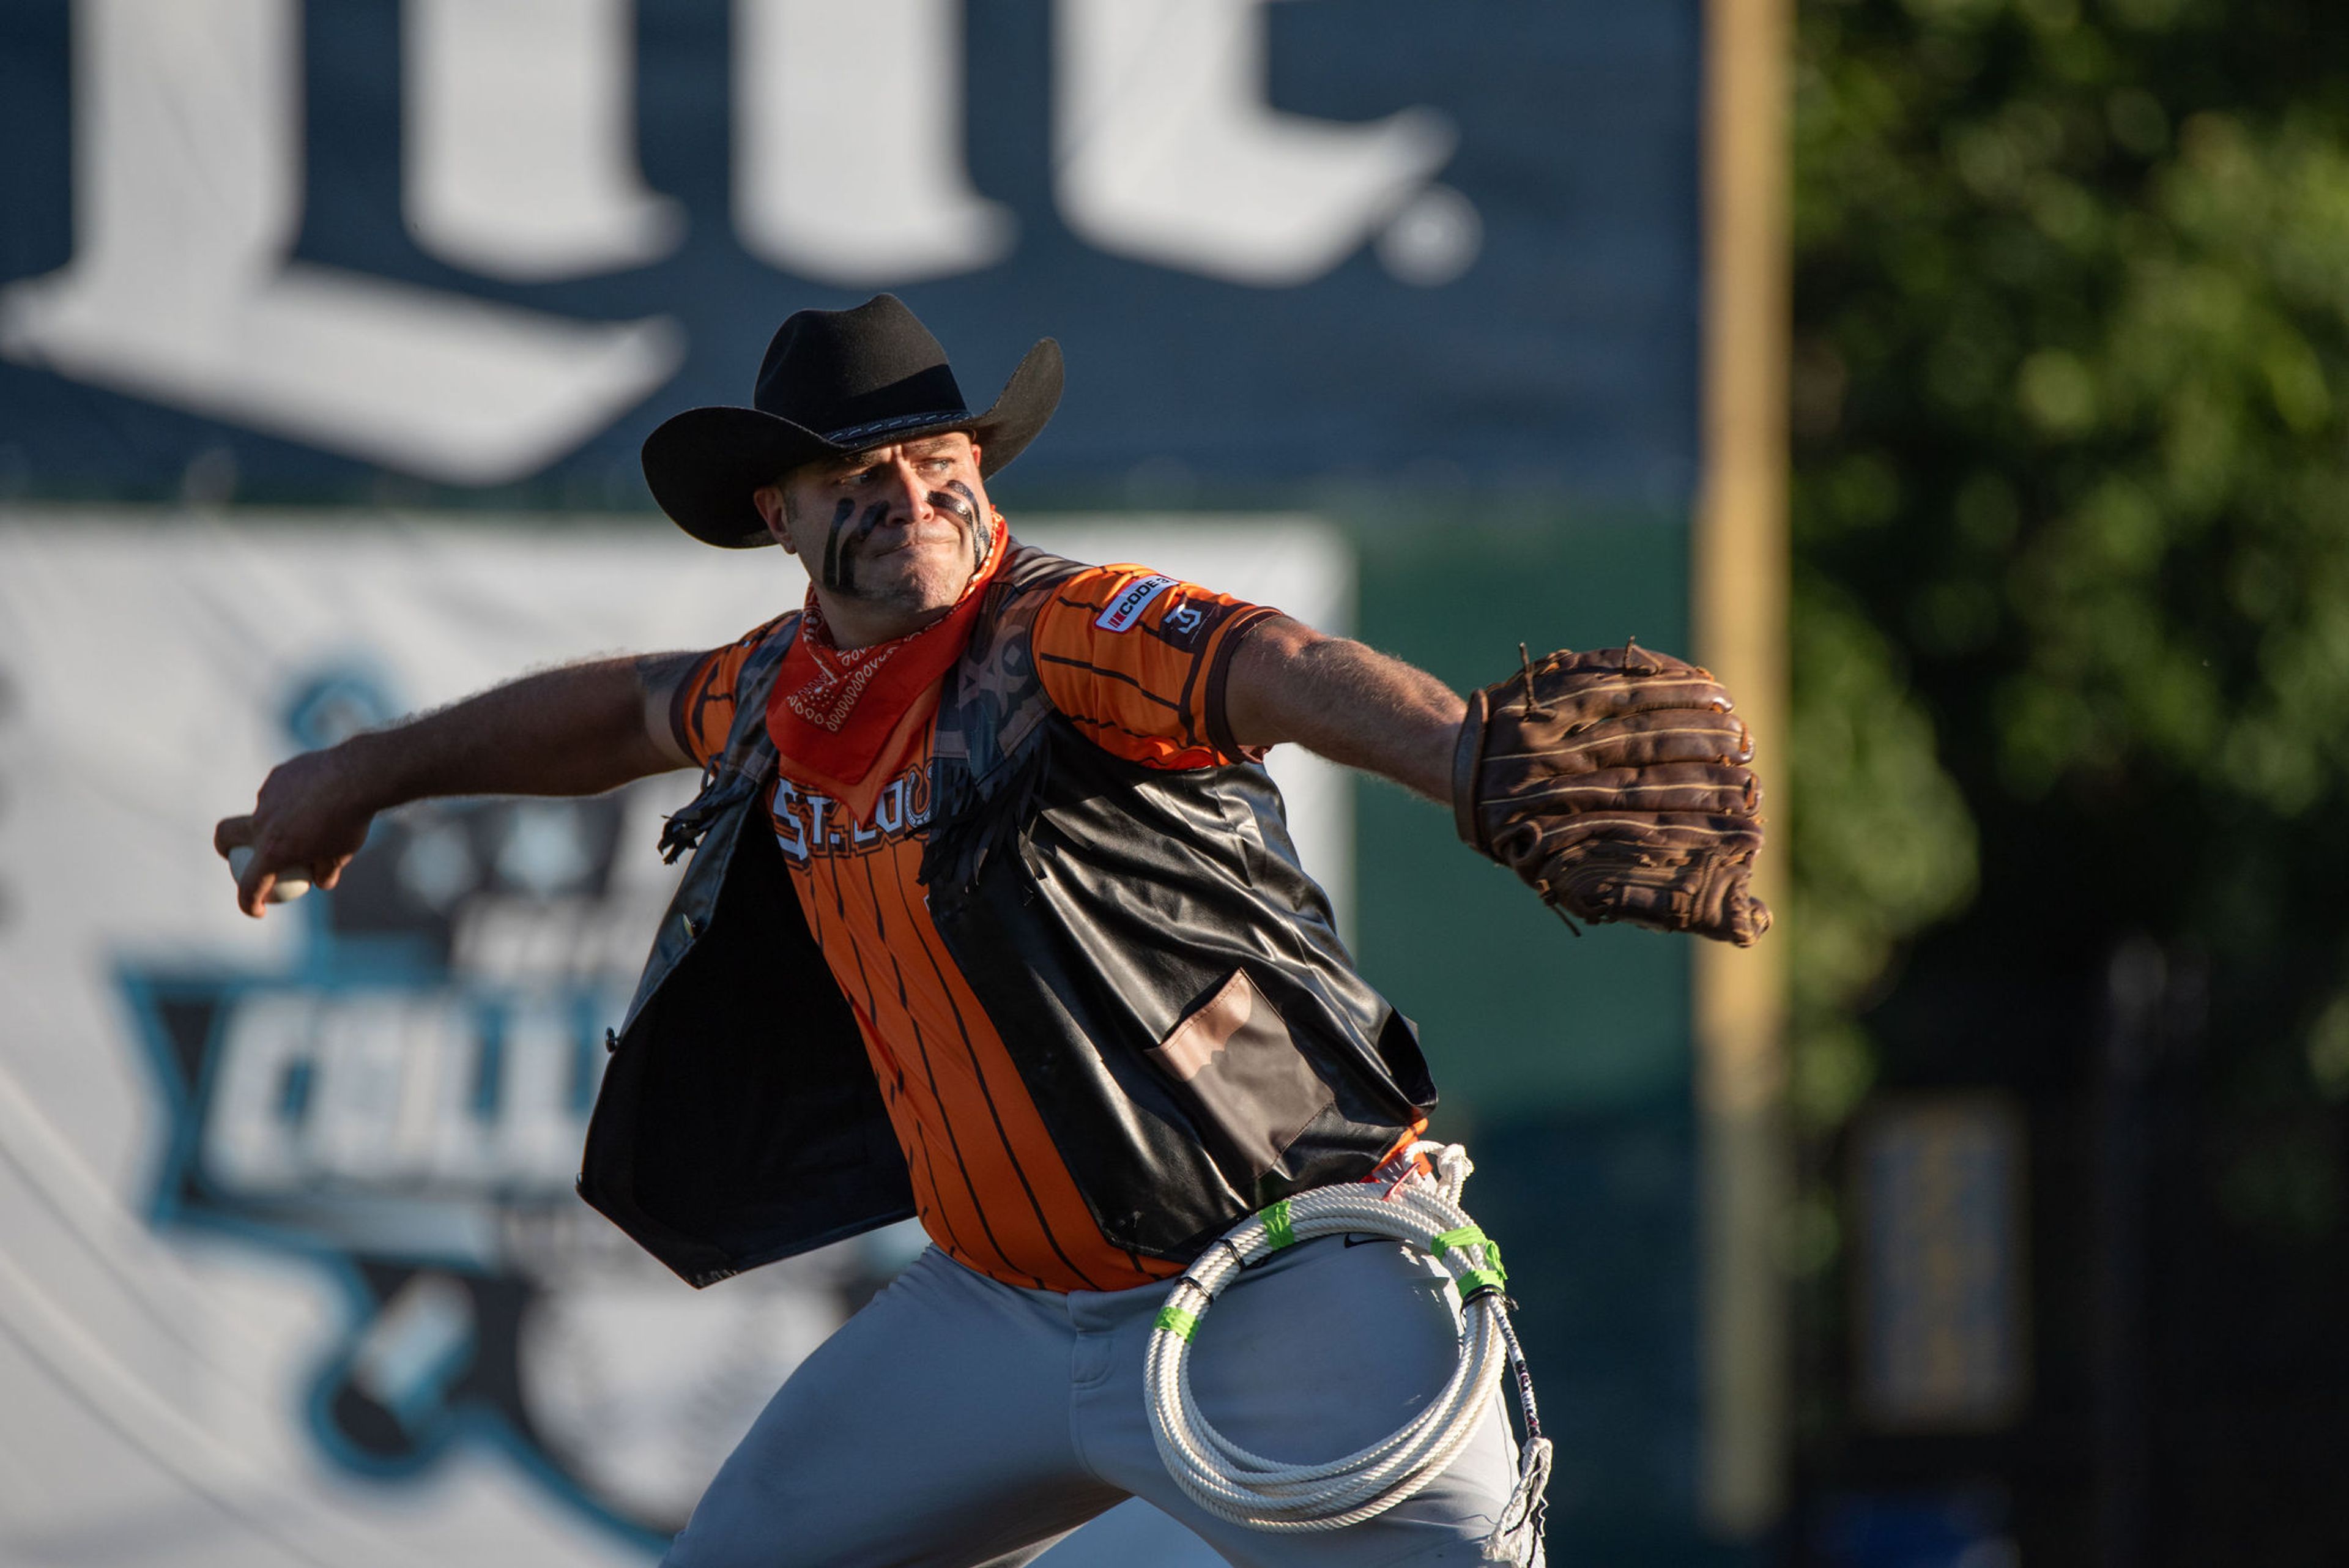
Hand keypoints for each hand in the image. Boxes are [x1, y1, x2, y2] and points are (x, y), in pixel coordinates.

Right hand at [213, 743, 380, 917]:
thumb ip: (326, 872)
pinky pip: (279, 791)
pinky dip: (290, 798)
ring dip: (276, 819)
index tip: (258, 908)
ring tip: (308, 817)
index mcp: (273, 851)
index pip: (250, 885)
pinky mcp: (278, 776)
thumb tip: (319, 881)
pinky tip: (316, 795)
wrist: (359, 777)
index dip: (249, 902)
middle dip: (225, 847)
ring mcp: (267, 796)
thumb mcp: (342, 854)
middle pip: (226, 835)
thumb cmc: (352, 821)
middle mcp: (262, 823)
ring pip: (263, 811)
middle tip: (241, 852)